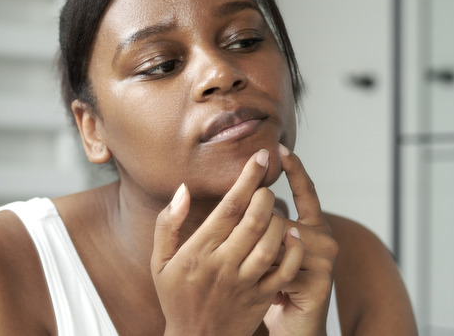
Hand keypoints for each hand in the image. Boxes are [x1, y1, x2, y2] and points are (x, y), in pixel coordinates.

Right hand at [151, 148, 305, 335]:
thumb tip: (183, 190)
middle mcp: (223, 265)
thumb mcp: (160, 262)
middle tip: (265, 184)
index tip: (259, 156)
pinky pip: (285, 269)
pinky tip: (292, 235)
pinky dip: (293, 249)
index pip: (228, 207)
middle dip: (266, 195)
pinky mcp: (262, 297)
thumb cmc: (176, 296)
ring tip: (274, 210)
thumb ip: (168, 224)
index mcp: (198, 251)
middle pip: (254, 221)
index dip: (247, 178)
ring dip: (279, 219)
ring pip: (272, 243)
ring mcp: (245, 282)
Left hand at [263, 144, 337, 335]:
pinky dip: (266, 271)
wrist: (293, 329)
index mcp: (312, 227)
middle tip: (246, 254)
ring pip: (278, 234)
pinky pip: (281, 261)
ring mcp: (325, 258)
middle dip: (256, 228)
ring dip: (258, 253)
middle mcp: (324, 237)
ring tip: (258, 273)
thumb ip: (267, 225)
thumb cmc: (275, 288)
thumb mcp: (270, 252)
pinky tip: (268, 286)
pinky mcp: (319, 279)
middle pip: (278, 214)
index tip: (280, 147)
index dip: (295, 169)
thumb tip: (257, 196)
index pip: (305, 191)